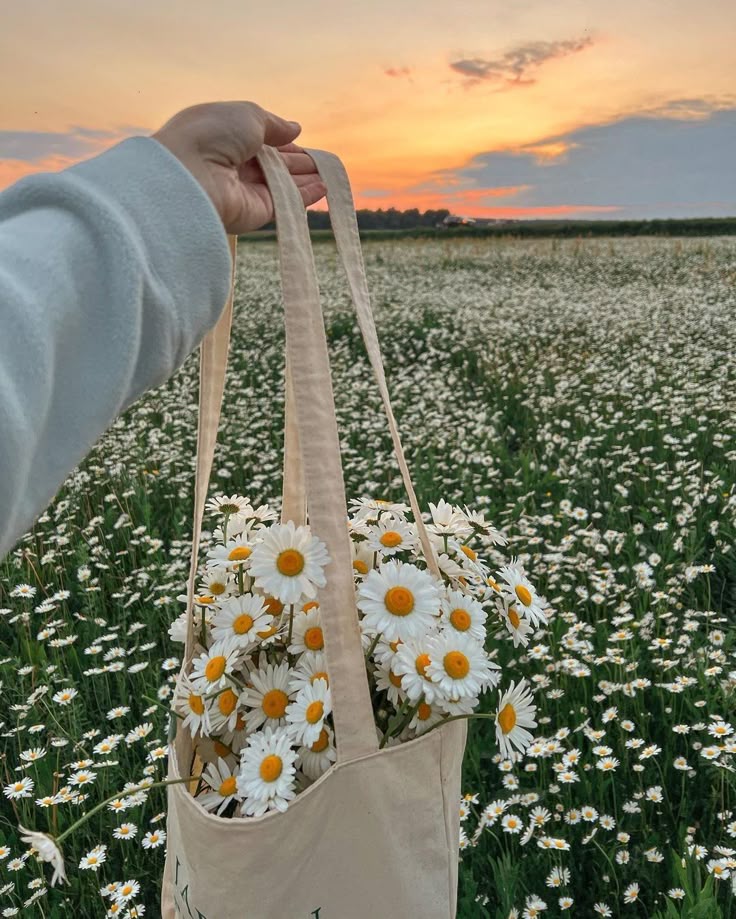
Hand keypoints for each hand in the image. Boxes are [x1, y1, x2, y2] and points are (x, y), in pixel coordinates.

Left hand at [152, 101, 324, 234]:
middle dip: (298, 162)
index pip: (260, 141)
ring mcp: (245, 191)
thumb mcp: (247, 115)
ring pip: (282, 184)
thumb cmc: (211, 135)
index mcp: (225, 138)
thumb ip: (274, 124)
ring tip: (330, 172)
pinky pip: (285, 203)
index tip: (301, 142)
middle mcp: (234, 166)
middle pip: (273, 165)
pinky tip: (324, 188)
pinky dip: (305, 196)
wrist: (190, 175)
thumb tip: (295, 129)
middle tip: (322, 160)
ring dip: (306, 178)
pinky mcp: (256, 213)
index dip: (282, 141)